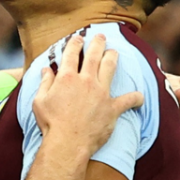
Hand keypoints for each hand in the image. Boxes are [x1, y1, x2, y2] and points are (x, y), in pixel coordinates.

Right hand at [33, 34, 143, 154]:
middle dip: (98, 43)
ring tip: (114, 52)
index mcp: (67, 78)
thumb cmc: (51, 124)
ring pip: (110, 68)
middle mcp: (86, 80)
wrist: (67, 143)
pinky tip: (140, 97)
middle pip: (94, 55)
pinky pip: (129, 100)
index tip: (78, 38)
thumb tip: (46, 70)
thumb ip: (45, 83)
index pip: (72, 54)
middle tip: (101, 36)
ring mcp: (101, 93)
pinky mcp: (112, 108)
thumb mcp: (39, 102)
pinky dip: (136, 98)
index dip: (75, 43)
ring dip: (113, 57)